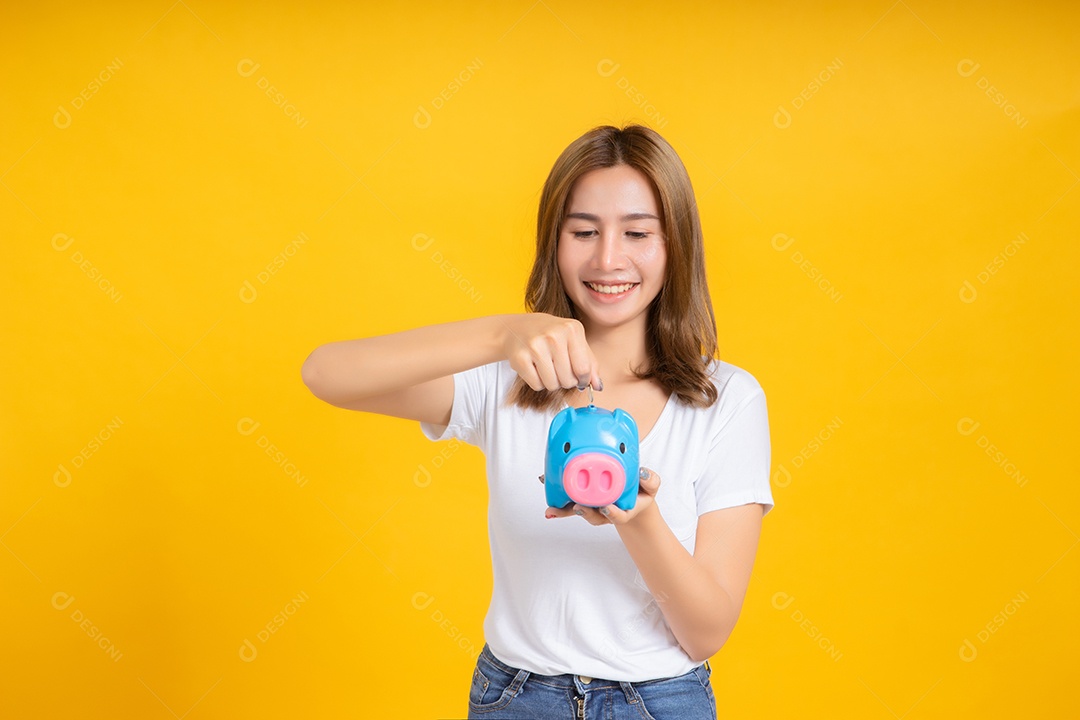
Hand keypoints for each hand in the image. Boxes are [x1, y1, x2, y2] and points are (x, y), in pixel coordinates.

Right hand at [500, 313, 601, 391]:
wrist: (517, 328)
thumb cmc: (551, 336)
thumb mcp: (574, 341)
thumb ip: (589, 363)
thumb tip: (598, 386)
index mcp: (572, 328)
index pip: (584, 369)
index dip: (583, 379)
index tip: (579, 379)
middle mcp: (554, 335)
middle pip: (568, 380)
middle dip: (566, 381)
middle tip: (559, 370)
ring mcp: (535, 345)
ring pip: (552, 384)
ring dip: (551, 382)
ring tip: (547, 368)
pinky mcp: (519, 357)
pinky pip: (537, 385)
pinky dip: (537, 382)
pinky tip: (534, 368)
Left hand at [542, 467, 660, 525]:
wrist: (633, 498)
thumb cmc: (641, 492)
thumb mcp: (651, 487)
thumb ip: (650, 480)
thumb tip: (642, 472)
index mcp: (622, 511)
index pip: (617, 516)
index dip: (612, 513)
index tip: (606, 507)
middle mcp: (605, 511)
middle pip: (593, 516)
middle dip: (584, 513)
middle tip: (576, 508)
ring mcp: (592, 506)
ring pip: (577, 511)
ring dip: (563, 510)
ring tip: (552, 509)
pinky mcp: (582, 498)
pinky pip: (568, 498)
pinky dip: (556, 494)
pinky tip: (544, 481)